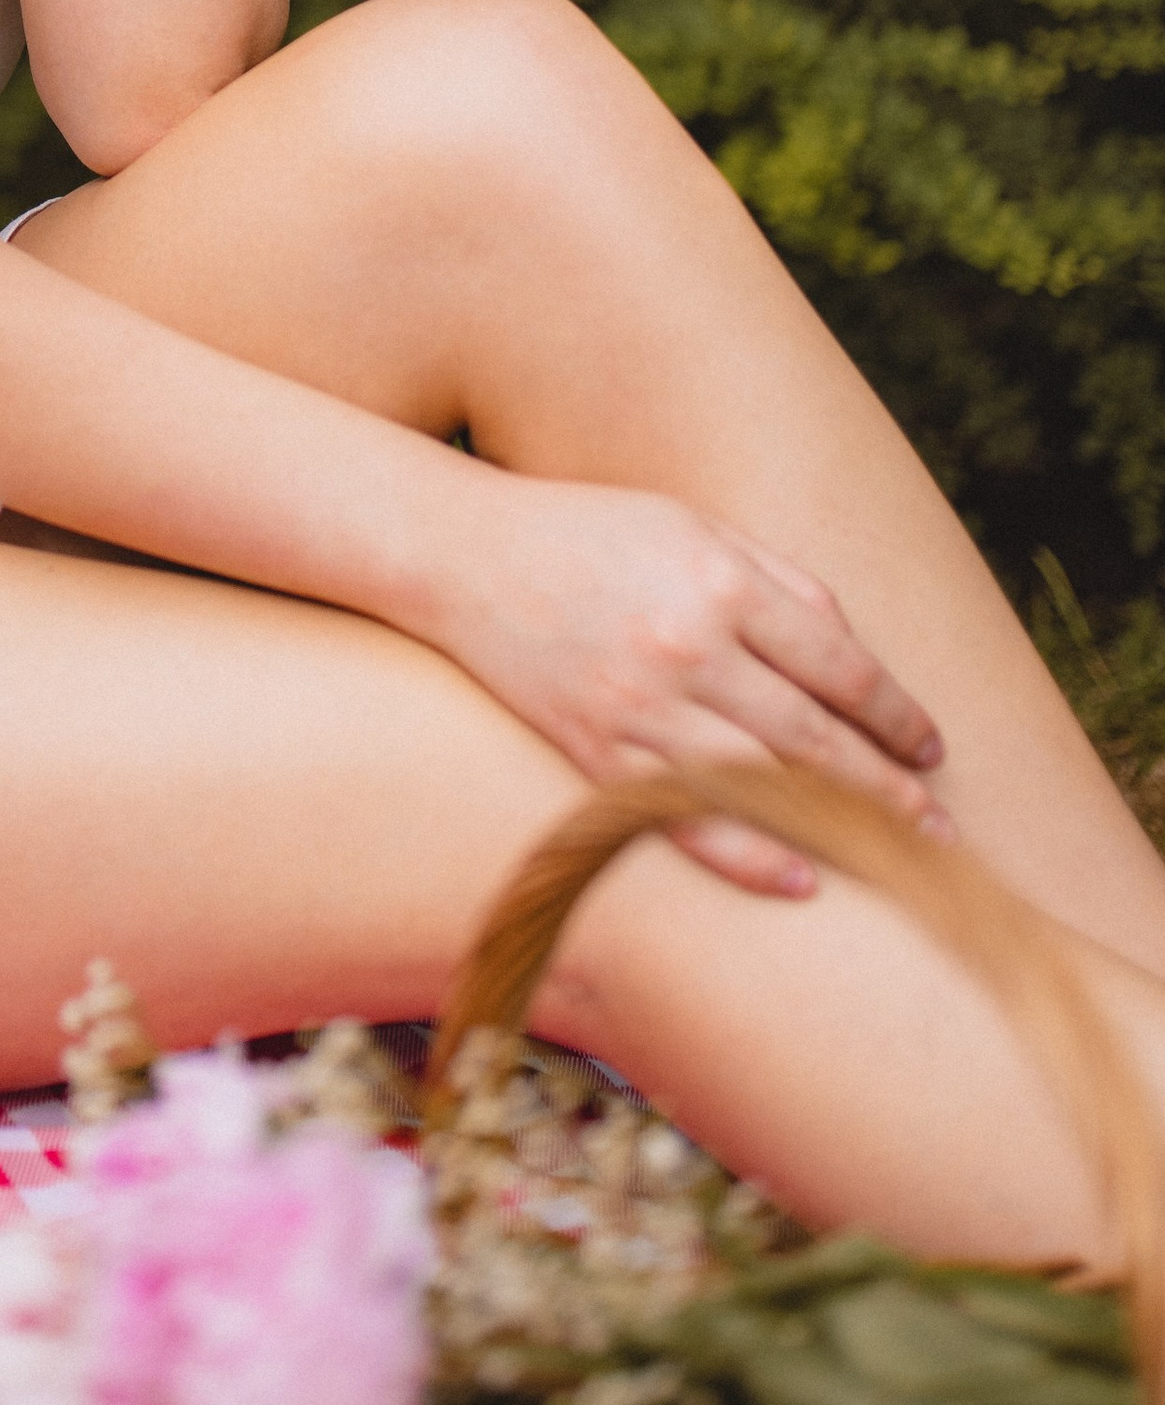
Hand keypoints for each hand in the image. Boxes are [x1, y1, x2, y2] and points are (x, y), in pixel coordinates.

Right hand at [423, 475, 947, 895]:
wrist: (464, 556)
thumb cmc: (590, 532)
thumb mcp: (694, 525)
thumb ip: (779, 582)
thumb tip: (851, 651)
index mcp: (721, 581)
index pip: (842, 667)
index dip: (898, 716)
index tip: (930, 747)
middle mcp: (687, 646)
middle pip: (817, 736)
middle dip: (889, 787)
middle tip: (938, 827)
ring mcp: (639, 704)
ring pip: (764, 784)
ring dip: (840, 825)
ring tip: (894, 853)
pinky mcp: (596, 750)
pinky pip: (686, 817)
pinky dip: (749, 855)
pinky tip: (800, 878)